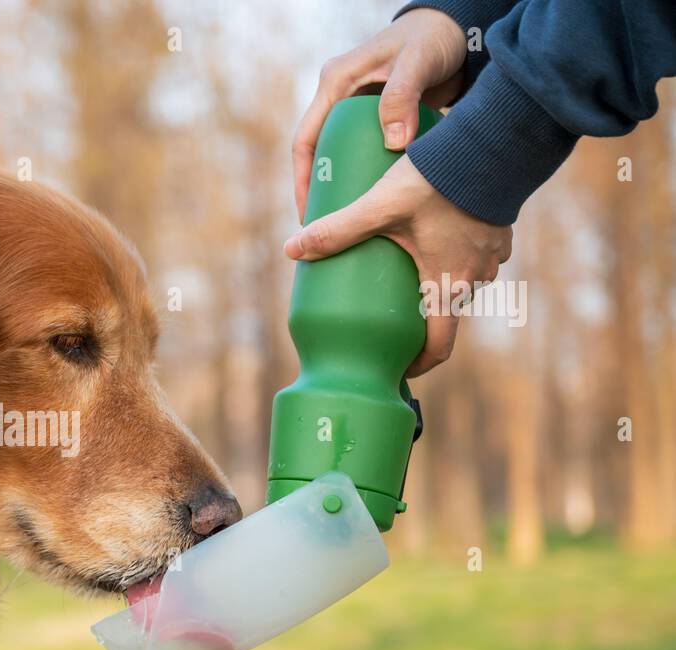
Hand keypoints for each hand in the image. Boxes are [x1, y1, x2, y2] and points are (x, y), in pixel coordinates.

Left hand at [283, 155, 512, 376]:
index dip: (417, 364)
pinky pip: (474, 254)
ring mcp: (493, 254)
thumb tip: (292, 248)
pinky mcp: (499, 230)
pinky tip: (433, 237)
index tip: (398, 368)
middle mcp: (477, 277)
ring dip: (436, 281)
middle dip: (418, 315)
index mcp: (448, 285)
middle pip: (444, 311)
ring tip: (406, 271)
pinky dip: (454, 254)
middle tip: (388, 311)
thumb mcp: (378, 208)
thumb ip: (336, 229)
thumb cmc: (437, 180)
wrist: (493, 141)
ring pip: (460, 280)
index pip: (439, 346)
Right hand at [292, 7, 467, 220]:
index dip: (303, 179)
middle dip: (316, 191)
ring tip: (347, 222)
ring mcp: (356, 107)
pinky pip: (360, 152)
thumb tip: (393, 144)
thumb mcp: (417, 63)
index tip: (308, 214)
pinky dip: (363, 177)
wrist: (456, 27)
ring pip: (337, 155)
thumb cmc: (434, 39)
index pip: (306, 140)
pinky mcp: (376, 116)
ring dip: (339, 186)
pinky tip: (373, 203)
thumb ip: (403, 97)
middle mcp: (339, 96)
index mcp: (336, 82)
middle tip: (325, 228)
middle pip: (317, 153)